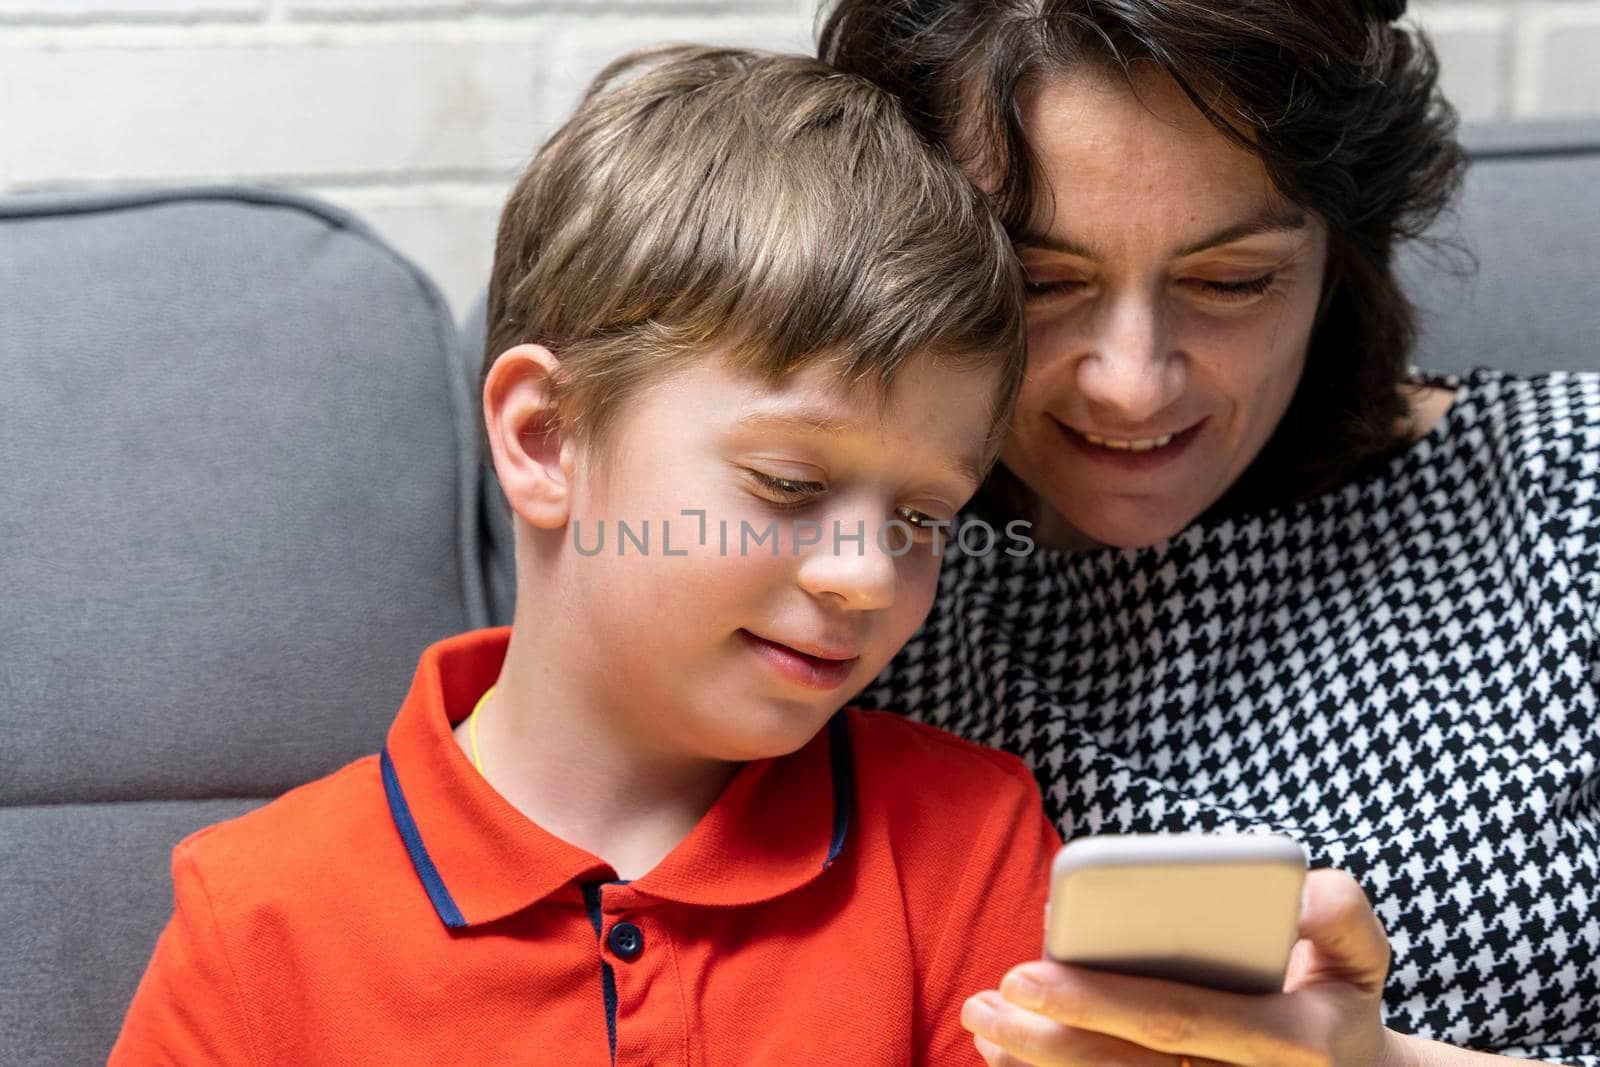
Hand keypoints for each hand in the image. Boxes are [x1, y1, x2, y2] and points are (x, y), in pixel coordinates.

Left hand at [960, 868, 1410, 1066]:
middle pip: (1130, 1065)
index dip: (1100, 999)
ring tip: (981, 1023)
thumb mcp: (1362, 953)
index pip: (1179, 1018)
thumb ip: (1342, 913)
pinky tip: (1008, 1056)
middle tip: (985, 1000)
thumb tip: (1299, 891)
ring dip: (1039, 1062)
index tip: (1032, 968)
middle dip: (1048, 1035)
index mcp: (1289, 1042)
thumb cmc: (1338, 998)